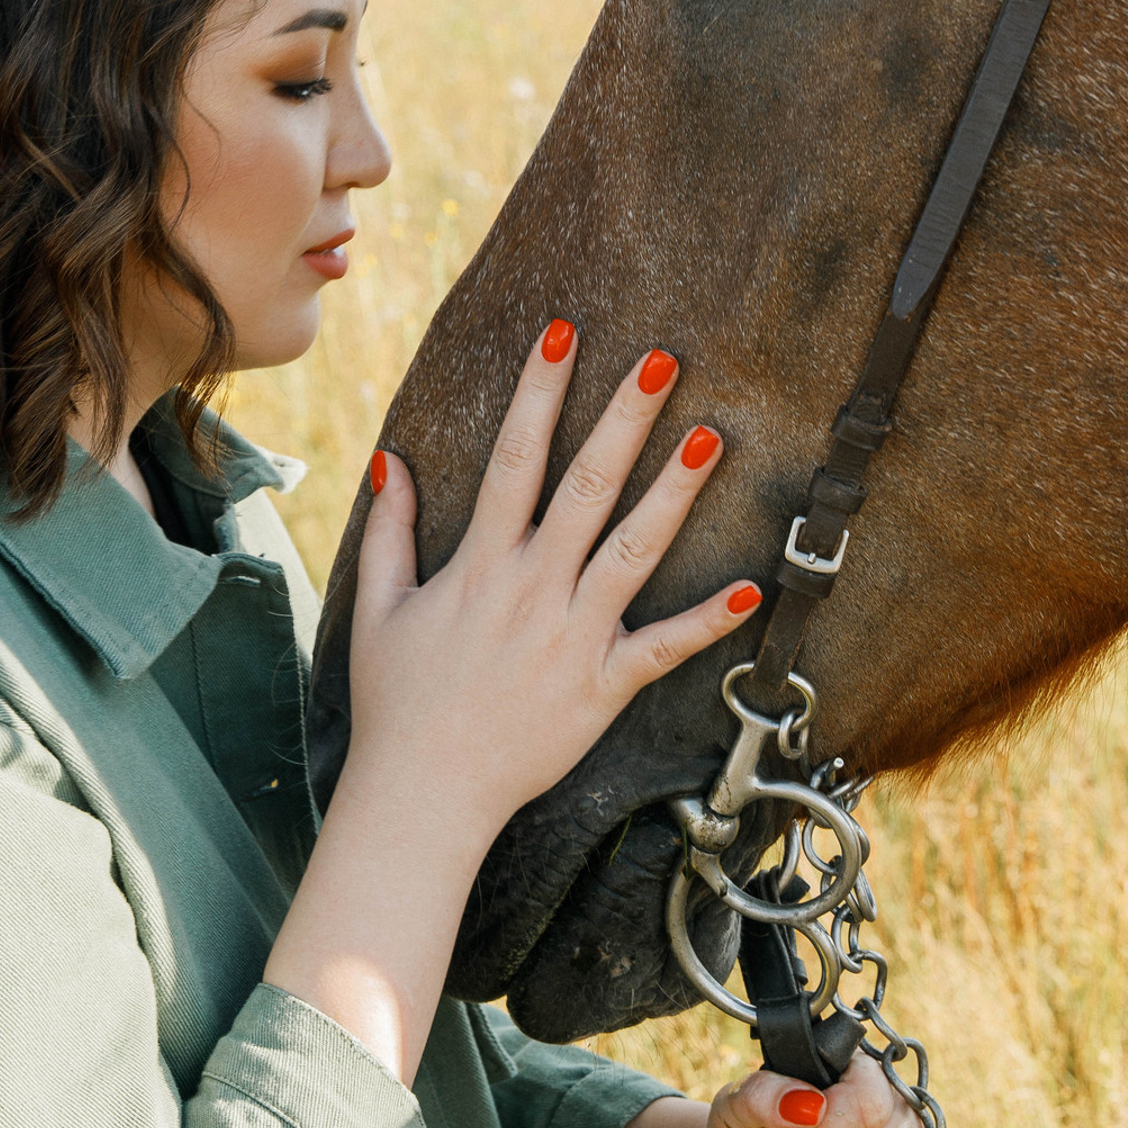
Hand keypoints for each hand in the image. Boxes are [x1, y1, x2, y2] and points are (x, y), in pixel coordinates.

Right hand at [344, 318, 760, 850]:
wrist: (423, 793)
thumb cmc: (397, 701)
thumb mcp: (377, 608)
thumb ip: (388, 531)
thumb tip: (394, 461)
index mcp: (479, 566)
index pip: (513, 459)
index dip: (539, 392)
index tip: (564, 334)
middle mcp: (531, 590)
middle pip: (585, 489)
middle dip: (622, 420)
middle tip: (662, 363)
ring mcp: (571, 637)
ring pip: (632, 552)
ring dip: (673, 494)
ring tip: (711, 438)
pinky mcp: (601, 687)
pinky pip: (662, 650)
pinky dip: (706, 624)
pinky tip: (749, 590)